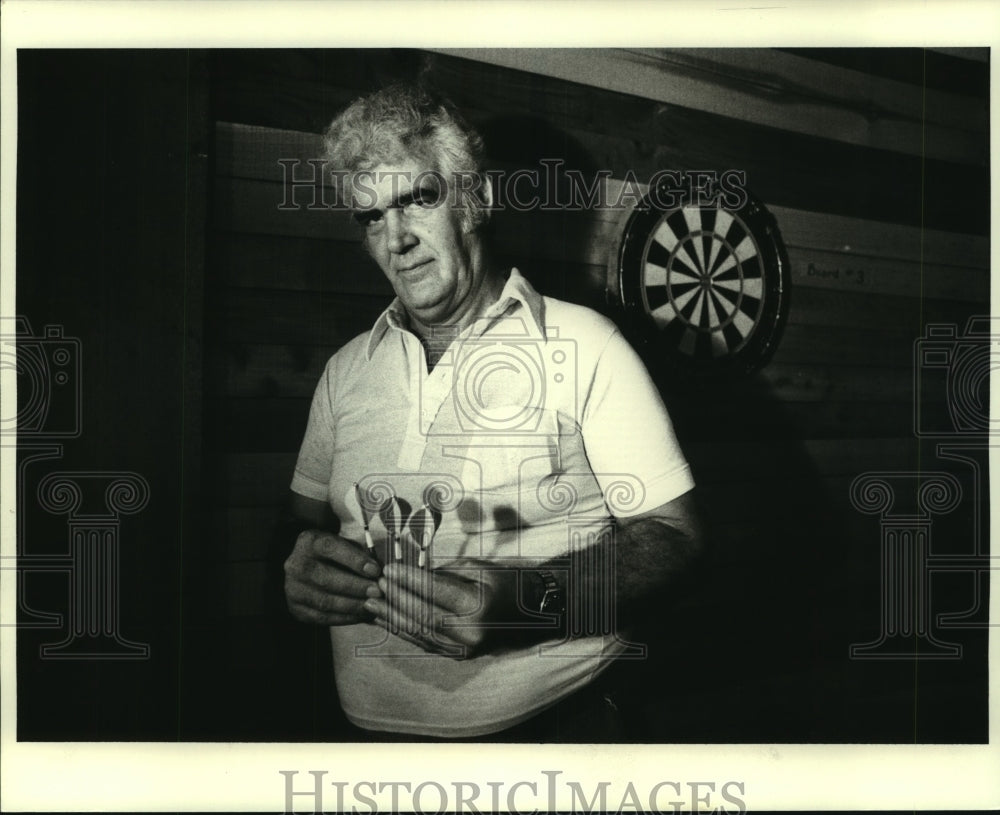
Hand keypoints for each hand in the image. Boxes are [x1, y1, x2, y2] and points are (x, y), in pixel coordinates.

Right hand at [283, 529, 382, 625]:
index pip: (331, 548)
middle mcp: (296, 564)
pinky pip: (322, 617)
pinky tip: (361, 616)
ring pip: (324, 601)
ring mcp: (293, 588)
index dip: (354, 560)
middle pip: (326, 578)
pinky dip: (345, 618)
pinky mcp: (296, 608)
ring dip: (353, 606)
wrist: (309, 567)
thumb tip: (381, 574)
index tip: (375, 570)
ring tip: (373, 606)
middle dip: (356, 587)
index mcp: (309, 541)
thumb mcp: (346, 545)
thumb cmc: (335, 555)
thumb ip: (362, 556)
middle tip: (378, 592)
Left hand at [362, 561, 522, 658]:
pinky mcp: (460, 656)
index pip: (435, 592)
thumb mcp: (480, 570)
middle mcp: (471, 633)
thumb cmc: (508, 583)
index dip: (408, 580)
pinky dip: (405, 630)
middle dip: (396, 598)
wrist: (536, 614)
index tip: (389, 569)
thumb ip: (445, 574)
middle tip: (376, 584)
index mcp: (479, 607)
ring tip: (372, 603)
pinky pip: (426, 643)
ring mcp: (465, 649)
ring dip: (392, 617)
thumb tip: (411, 576)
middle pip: (423, 615)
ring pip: (420, 633)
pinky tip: (388, 619)